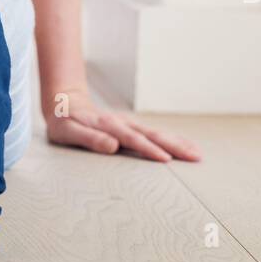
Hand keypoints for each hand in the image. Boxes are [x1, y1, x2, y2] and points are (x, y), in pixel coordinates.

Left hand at [45, 87, 202, 161]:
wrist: (65, 102)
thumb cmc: (64, 121)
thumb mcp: (68, 131)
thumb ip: (89, 139)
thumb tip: (112, 146)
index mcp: (108, 125)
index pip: (132, 139)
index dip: (148, 149)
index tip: (166, 159)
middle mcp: (122, 123)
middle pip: (151, 135)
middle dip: (174, 146)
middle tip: (194, 157)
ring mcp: (128, 124)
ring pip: (156, 133)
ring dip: (177, 142)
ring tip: (196, 153)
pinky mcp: (131, 127)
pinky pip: (154, 133)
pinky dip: (170, 139)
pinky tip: (183, 145)